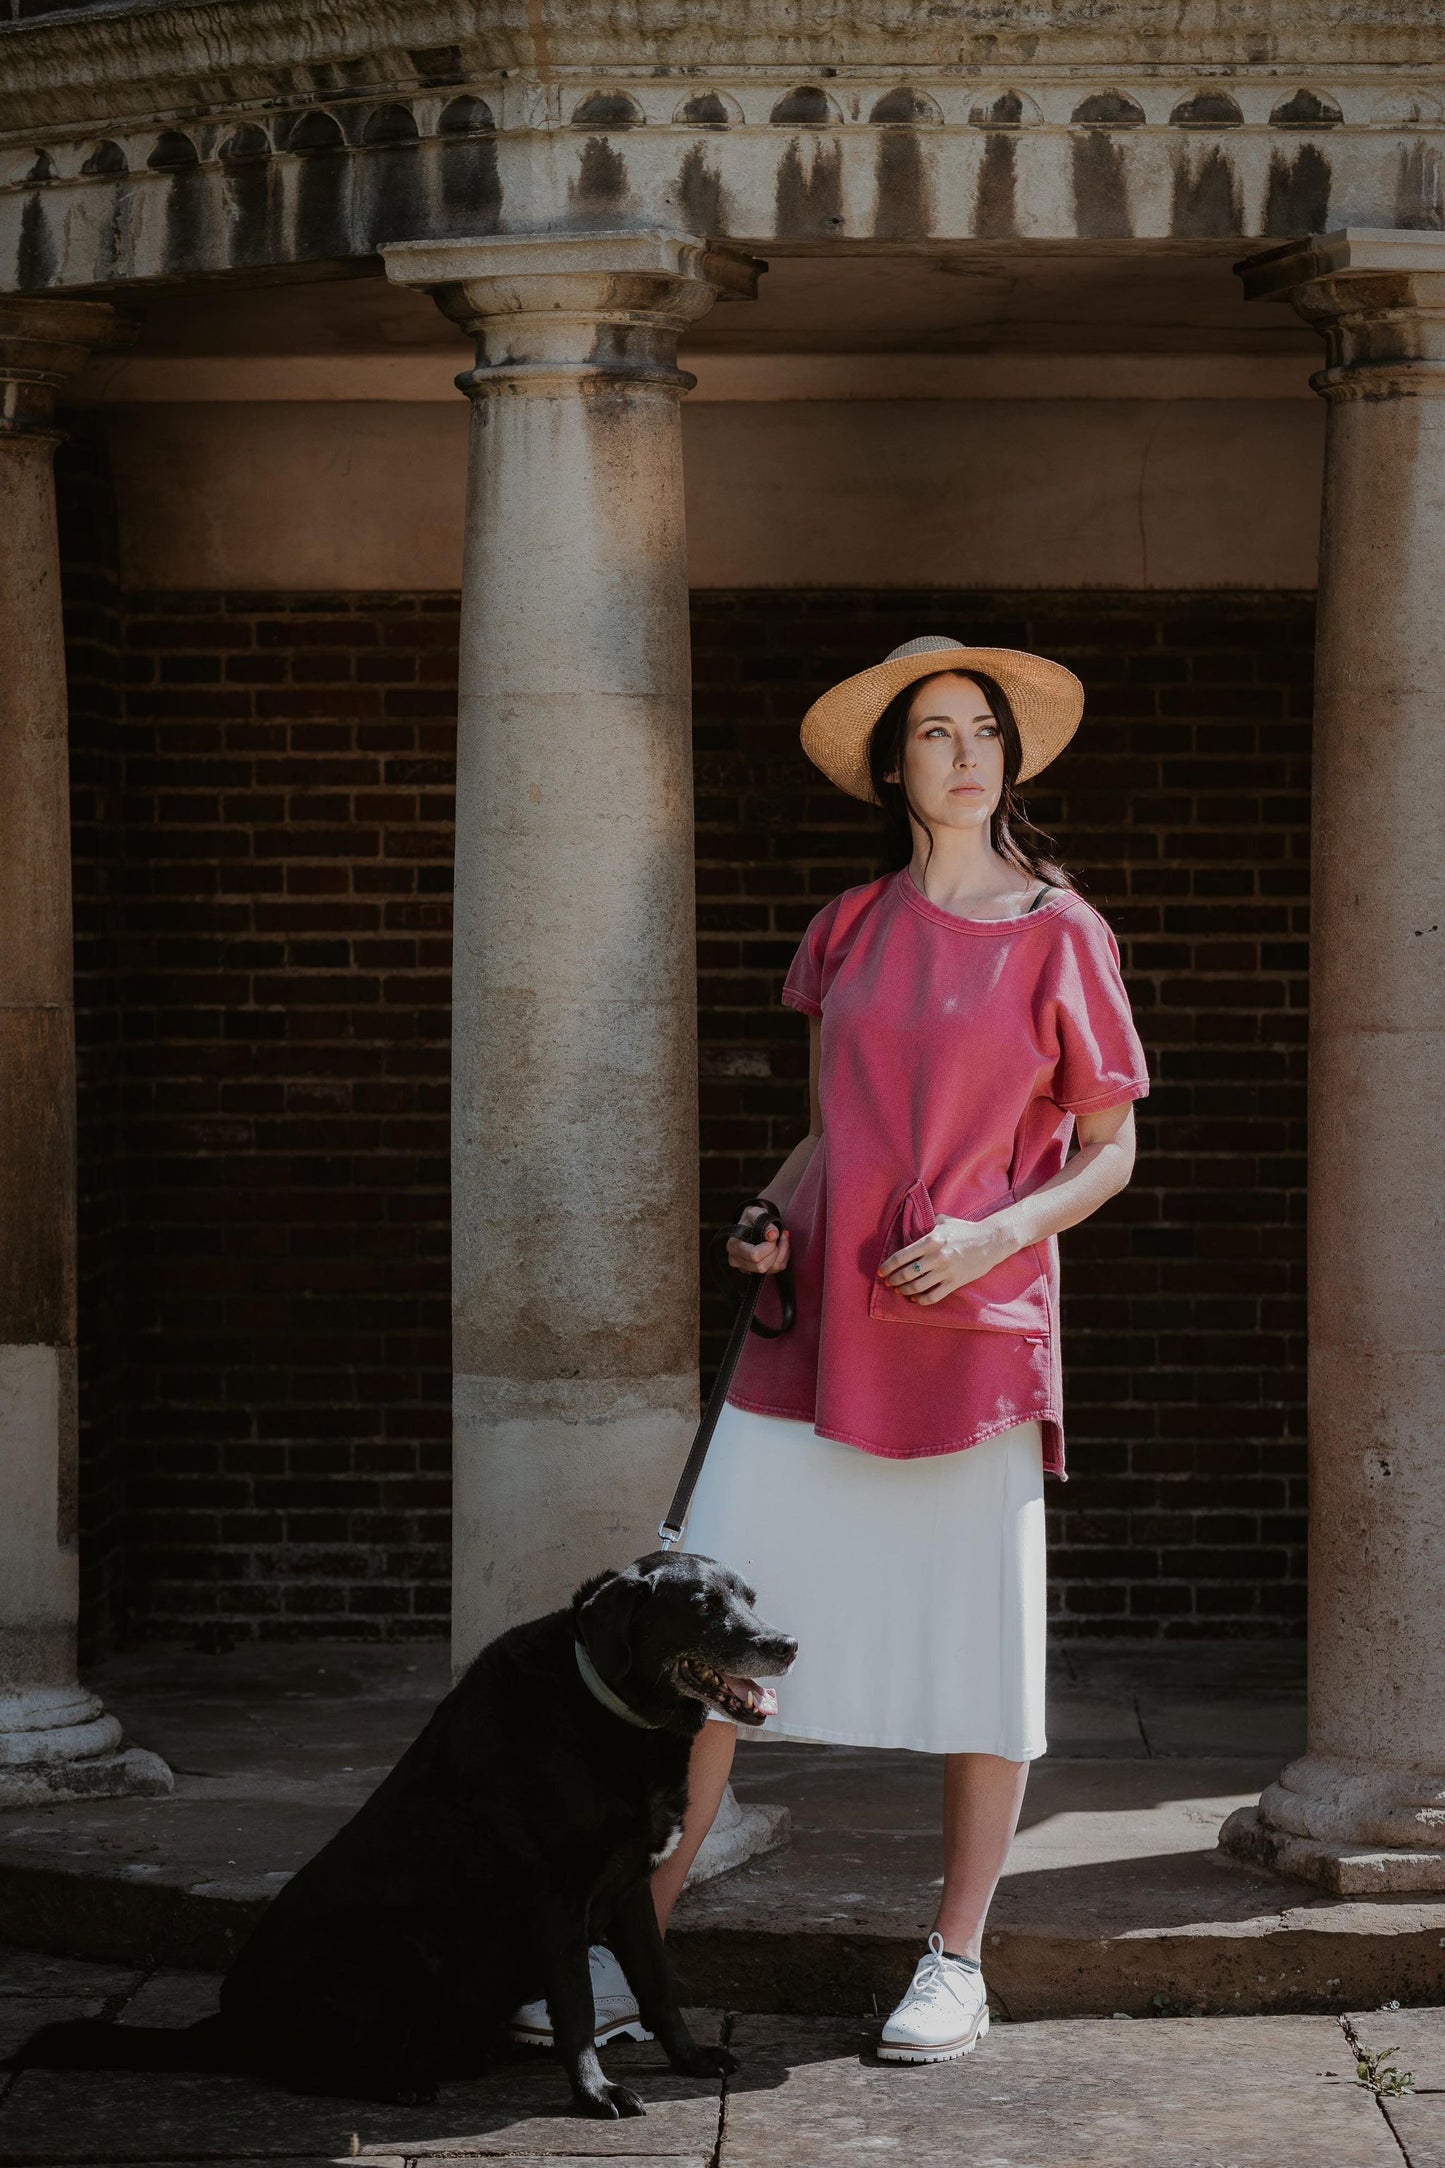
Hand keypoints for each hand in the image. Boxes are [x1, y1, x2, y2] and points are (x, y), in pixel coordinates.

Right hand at [726, 1216, 791, 1275]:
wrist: (752, 1223)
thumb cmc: (752, 1218)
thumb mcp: (756, 1212)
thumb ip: (763, 1220)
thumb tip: (772, 1235)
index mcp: (733, 1246)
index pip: (754, 1256)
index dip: (768, 1247)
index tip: (773, 1235)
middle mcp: (736, 1261)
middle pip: (761, 1267)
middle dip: (776, 1251)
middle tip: (780, 1236)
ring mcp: (746, 1268)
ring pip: (771, 1270)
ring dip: (782, 1253)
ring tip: (782, 1238)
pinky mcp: (757, 1272)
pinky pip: (776, 1270)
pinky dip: (783, 1258)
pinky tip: (780, 1246)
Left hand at [877, 1211, 1018, 1306]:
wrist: (990, 1241)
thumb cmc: (965, 1230)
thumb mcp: (944, 1221)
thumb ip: (926, 1225)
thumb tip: (912, 1229)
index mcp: (931, 1240)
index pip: (902, 1256)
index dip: (888, 1266)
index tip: (881, 1271)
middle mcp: (936, 1256)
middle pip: (906, 1273)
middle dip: (893, 1280)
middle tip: (888, 1282)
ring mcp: (946, 1271)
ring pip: (917, 1287)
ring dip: (904, 1290)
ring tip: (899, 1290)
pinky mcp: (955, 1282)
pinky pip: (933, 1296)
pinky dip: (921, 1300)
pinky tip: (916, 1298)